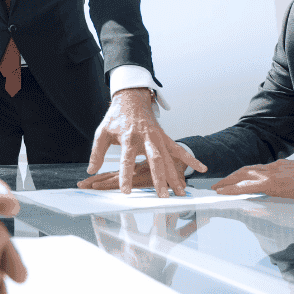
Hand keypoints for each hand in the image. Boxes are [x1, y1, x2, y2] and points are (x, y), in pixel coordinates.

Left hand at [86, 88, 204, 197]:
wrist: (131, 98)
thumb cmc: (116, 118)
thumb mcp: (102, 132)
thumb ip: (97, 152)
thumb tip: (91, 171)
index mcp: (128, 137)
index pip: (126, 159)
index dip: (125, 175)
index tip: (126, 191)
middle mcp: (145, 138)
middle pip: (154, 160)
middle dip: (159, 178)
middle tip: (162, 195)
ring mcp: (157, 137)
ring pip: (168, 158)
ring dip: (175, 175)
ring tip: (180, 192)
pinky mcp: (164, 137)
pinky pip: (179, 149)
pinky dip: (191, 158)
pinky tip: (201, 168)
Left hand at [210, 158, 293, 200]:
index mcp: (283, 166)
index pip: (259, 169)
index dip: (245, 174)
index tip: (236, 179)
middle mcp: (275, 167)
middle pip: (246, 170)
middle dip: (231, 177)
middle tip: (218, 184)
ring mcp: (273, 174)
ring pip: (243, 176)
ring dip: (227, 182)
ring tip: (216, 189)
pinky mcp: (273, 184)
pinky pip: (247, 187)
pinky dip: (232, 189)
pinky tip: (223, 193)